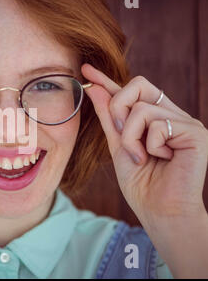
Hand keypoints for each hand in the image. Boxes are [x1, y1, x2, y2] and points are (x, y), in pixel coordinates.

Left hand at [81, 64, 207, 222]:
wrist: (160, 211)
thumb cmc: (141, 183)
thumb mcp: (117, 146)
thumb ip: (108, 118)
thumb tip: (95, 90)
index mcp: (154, 118)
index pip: (130, 91)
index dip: (108, 80)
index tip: (86, 69)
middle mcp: (171, 115)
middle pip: (138, 84)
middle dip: (117, 106)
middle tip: (118, 131)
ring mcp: (185, 122)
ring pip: (142, 108)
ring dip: (130, 136)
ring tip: (140, 157)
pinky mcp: (196, 132)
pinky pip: (158, 124)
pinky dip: (149, 145)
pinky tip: (160, 159)